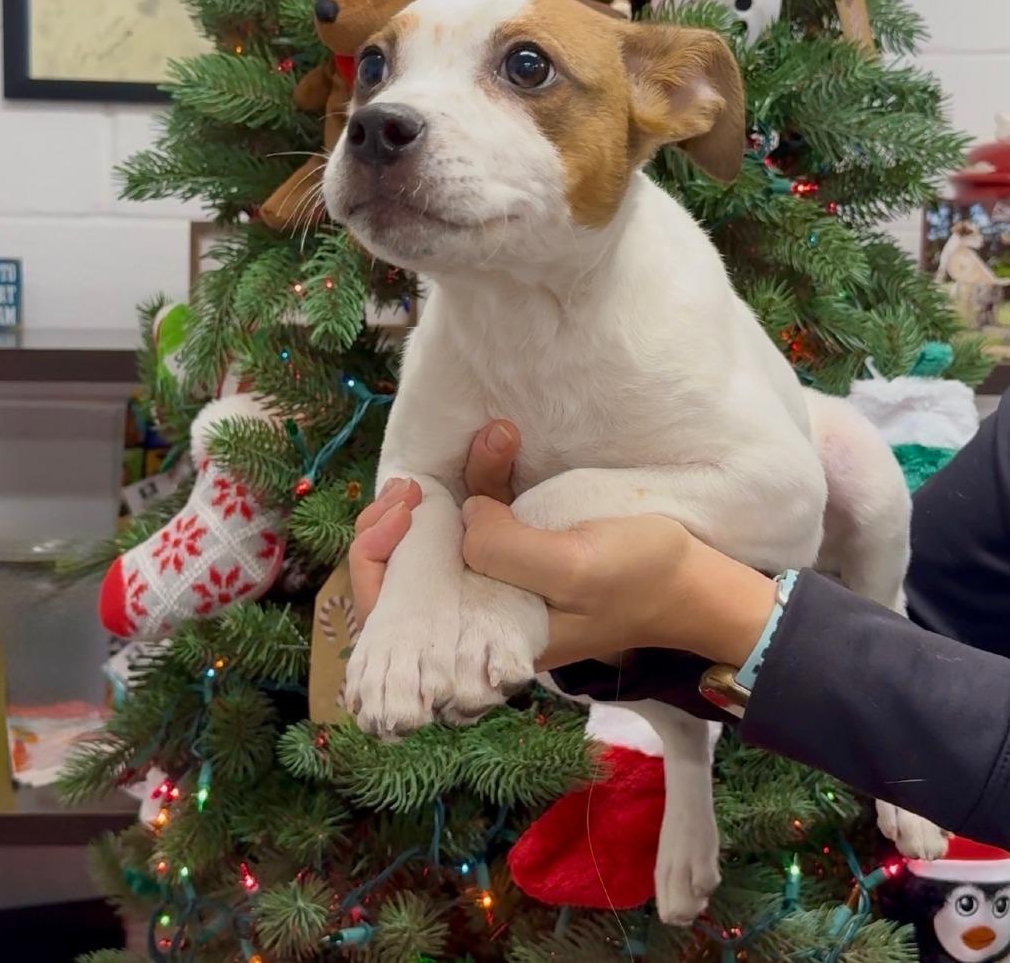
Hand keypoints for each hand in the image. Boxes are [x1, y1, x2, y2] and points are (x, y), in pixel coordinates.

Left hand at [350, 420, 775, 669]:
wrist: (693, 581)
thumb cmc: (640, 579)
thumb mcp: (575, 568)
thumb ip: (509, 551)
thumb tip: (464, 518)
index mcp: (479, 635)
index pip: (392, 613)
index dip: (379, 558)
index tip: (406, 504)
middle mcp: (477, 611)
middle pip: (404, 570)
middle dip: (401, 515)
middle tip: (421, 476)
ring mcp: (497, 578)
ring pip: (441, 536)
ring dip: (452, 483)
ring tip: (489, 436)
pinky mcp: (519, 551)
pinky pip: (479, 516)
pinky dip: (483, 476)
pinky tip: (500, 441)